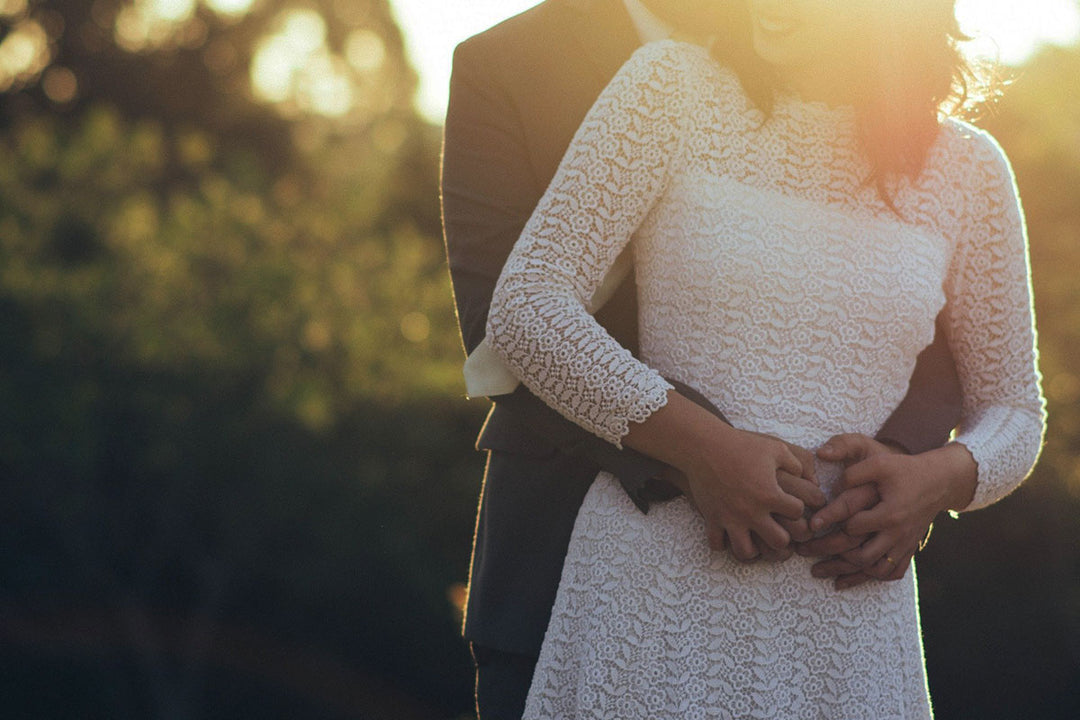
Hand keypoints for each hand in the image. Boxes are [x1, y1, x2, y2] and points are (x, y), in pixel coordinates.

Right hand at [666, 460, 825, 562]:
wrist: (703, 446)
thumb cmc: (741, 445)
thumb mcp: (775, 448)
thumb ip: (797, 464)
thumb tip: (807, 478)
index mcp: (770, 494)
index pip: (798, 513)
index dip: (799, 507)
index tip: (793, 502)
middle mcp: (752, 511)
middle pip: (779, 541)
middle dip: (784, 537)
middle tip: (780, 528)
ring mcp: (731, 518)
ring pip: (747, 552)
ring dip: (754, 549)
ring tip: (755, 538)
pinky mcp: (712, 519)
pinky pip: (717, 545)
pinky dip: (724, 543)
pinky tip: (729, 533)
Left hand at [810, 433, 975, 585]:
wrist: (940, 481)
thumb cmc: (906, 470)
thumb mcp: (881, 463)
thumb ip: (854, 473)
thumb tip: (829, 483)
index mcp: (889, 514)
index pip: (853, 526)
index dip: (831, 524)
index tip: (810, 525)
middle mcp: (897, 534)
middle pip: (862, 556)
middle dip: (831, 556)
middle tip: (804, 552)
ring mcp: (904, 544)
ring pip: (875, 569)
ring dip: (848, 573)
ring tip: (820, 571)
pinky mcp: (909, 548)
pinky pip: (892, 572)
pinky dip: (872, 577)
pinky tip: (851, 578)